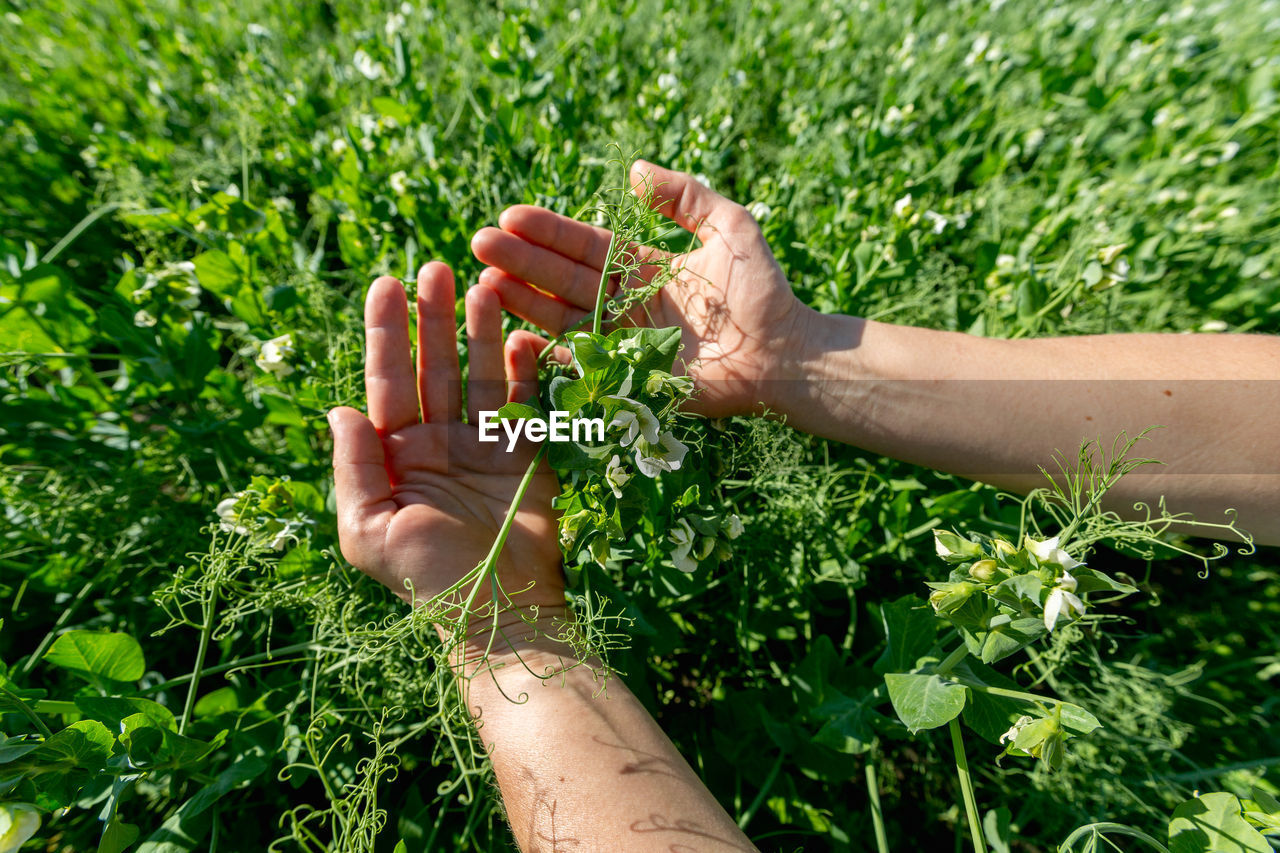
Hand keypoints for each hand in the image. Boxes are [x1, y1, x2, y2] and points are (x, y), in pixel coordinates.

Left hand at [328, 263, 564, 639]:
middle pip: (432, 367)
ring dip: (478, 332)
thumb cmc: (428, 578)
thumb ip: (354, 469)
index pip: (386, 382)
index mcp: (393, 458)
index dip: (386, 332)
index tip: (387, 283)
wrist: (501, 611)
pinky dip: (525, 370)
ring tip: (482, 287)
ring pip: (478, 375)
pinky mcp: (526, 456)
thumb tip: (338, 410)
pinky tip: (521, 336)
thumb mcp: (368, 529)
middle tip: (437, 266)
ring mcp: (482, 447)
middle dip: (432, 318)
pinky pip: (524, 402)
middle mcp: (435, 444)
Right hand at [470, 160, 814, 416]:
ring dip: (523, 301)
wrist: (786, 353)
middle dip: (522, 261)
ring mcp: (624, 340)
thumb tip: (635, 170)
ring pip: (563, 318)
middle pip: (564, 278)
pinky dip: (548, 353)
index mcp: (643, 268)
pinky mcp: (630, 376)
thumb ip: (686, 197)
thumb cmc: (763, 291)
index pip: (586, 246)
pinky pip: (582, 364)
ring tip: (485, 282)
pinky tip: (513, 336)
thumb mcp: (729, 227)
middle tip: (480, 244)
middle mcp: (626, 303)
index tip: (510, 216)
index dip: (549, 232)